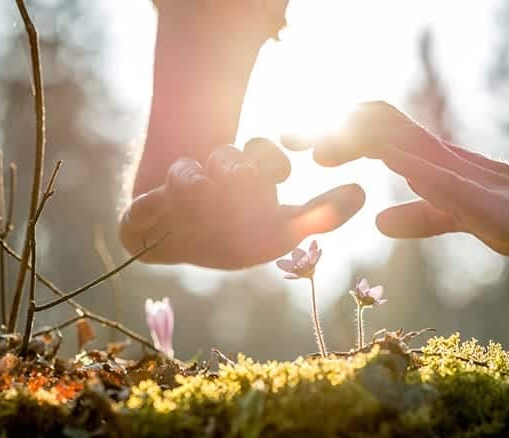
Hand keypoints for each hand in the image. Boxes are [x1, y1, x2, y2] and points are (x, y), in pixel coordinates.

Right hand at [119, 139, 364, 268]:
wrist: (180, 244)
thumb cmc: (237, 235)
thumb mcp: (281, 230)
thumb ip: (321, 214)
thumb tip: (363, 191)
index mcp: (247, 176)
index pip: (264, 154)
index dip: (271, 160)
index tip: (282, 174)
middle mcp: (213, 176)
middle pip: (231, 161)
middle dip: (238, 172)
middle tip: (245, 184)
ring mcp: (180, 189)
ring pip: (191, 175)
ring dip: (199, 182)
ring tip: (202, 192)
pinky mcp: (144, 211)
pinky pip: (148, 205)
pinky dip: (159, 207)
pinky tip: (170, 207)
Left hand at [282, 101, 508, 274]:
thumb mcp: (459, 219)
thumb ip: (423, 217)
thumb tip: (380, 221)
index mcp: (431, 163)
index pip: (375, 132)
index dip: (334, 132)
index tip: (294, 142)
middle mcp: (440, 160)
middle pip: (379, 127)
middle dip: (331, 128)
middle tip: (286, 138)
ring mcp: (462, 177)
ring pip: (404, 143)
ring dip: (358, 143)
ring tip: (320, 149)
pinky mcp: (486, 204)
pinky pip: (446, 184)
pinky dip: (414, 174)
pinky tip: (387, 172)